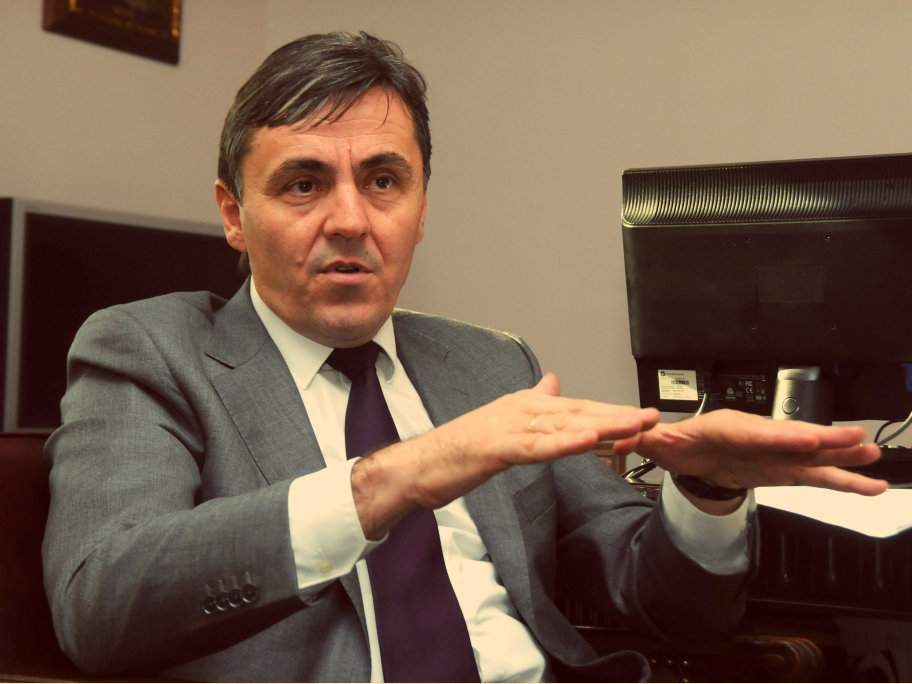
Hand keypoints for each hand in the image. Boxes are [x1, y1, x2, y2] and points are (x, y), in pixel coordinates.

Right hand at [352, 373, 659, 537]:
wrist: (416, 467)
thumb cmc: (456, 451)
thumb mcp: (499, 424)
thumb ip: (530, 404)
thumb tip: (553, 382)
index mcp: (522, 405)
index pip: (575, 409)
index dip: (609, 412)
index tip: (641, 417)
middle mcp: (518, 409)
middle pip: (576, 412)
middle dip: (617, 415)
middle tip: (652, 417)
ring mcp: (506, 427)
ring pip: (562, 426)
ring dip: (601, 425)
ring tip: (633, 424)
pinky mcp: (495, 448)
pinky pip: (536, 447)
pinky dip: (564, 443)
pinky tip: (589, 441)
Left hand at [621, 409, 886, 497]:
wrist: (685, 453)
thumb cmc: (675, 442)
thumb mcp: (655, 441)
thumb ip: (642, 439)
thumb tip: (623, 437)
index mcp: (725, 426)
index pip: (754, 432)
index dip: (778, 437)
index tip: (802, 441)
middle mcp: (756, 434)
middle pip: (791, 437)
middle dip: (823, 438)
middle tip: (855, 439)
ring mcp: (774, 452)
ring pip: (811, 454)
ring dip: (841, 456)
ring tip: (872, 456)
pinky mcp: (783, 469)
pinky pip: (815, 475)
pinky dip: (842, 480)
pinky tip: (869, 485)